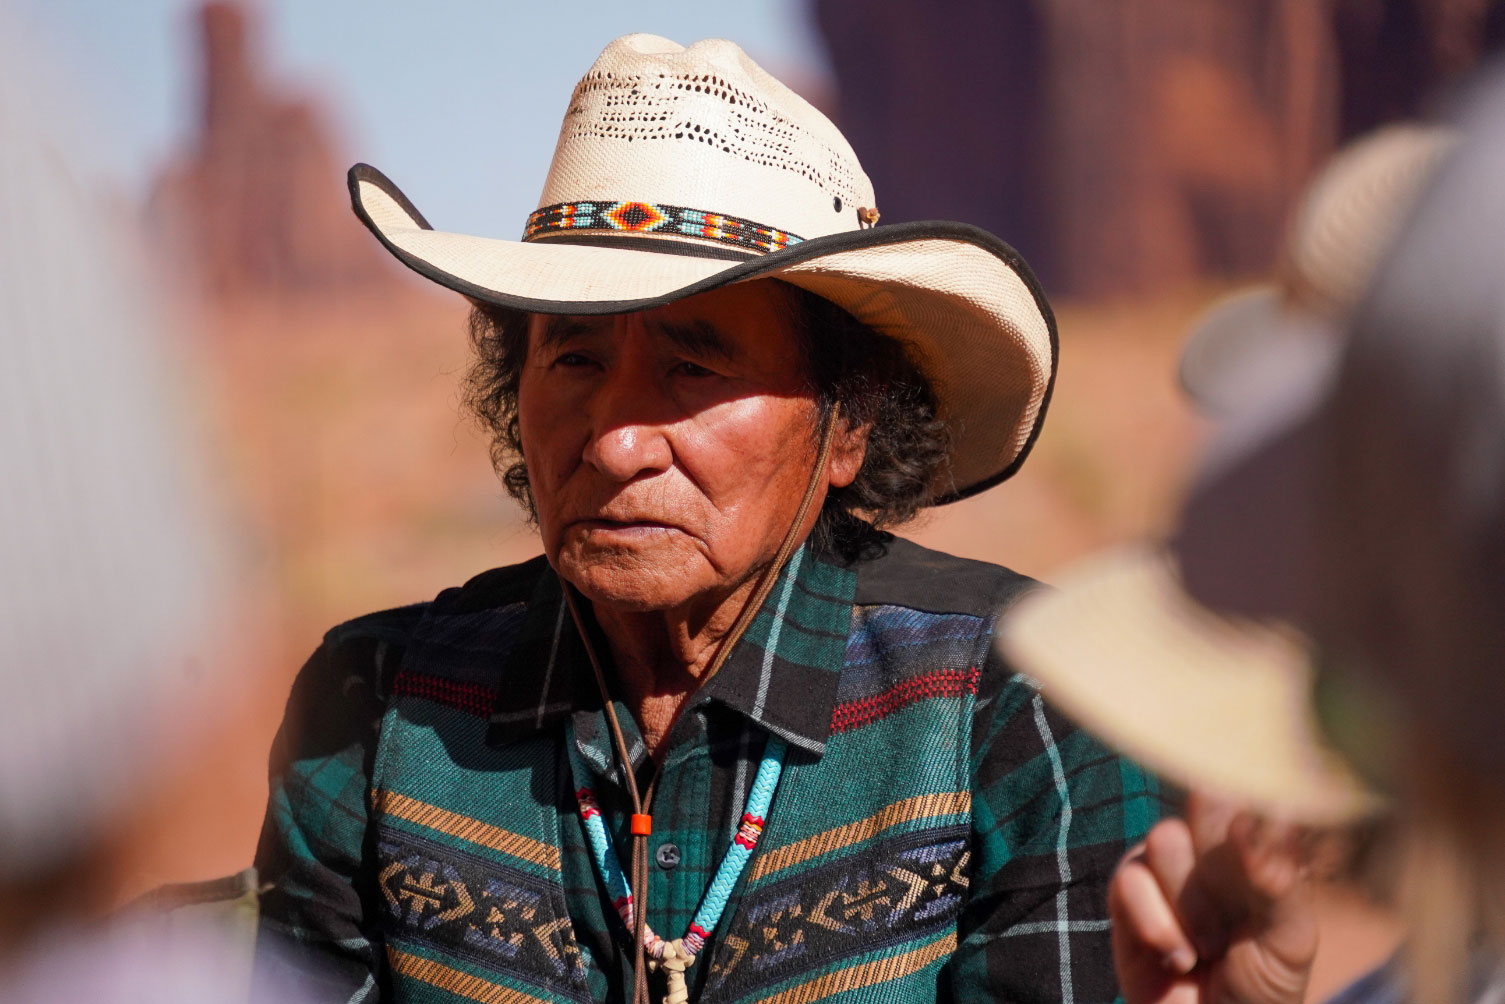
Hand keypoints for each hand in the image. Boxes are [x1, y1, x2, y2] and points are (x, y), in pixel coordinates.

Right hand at [1108, 792, 1317, 1003]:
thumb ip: (1275, 877)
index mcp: (1254, 847)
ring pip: (1163, 840)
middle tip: (1235, 923)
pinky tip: (1177, 958)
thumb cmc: (1265, 988)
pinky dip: (1156, 925)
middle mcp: (1207, 846)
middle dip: (1220, 871)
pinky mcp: (1126, 894)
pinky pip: (1129, 879)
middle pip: (1201, 807)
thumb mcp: (1289, 938)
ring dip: (1190, 907)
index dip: (1243, 805)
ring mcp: (1164, 867)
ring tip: (1209, 948)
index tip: (1250, 836)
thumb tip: (1255, 818)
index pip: (1246, 793)